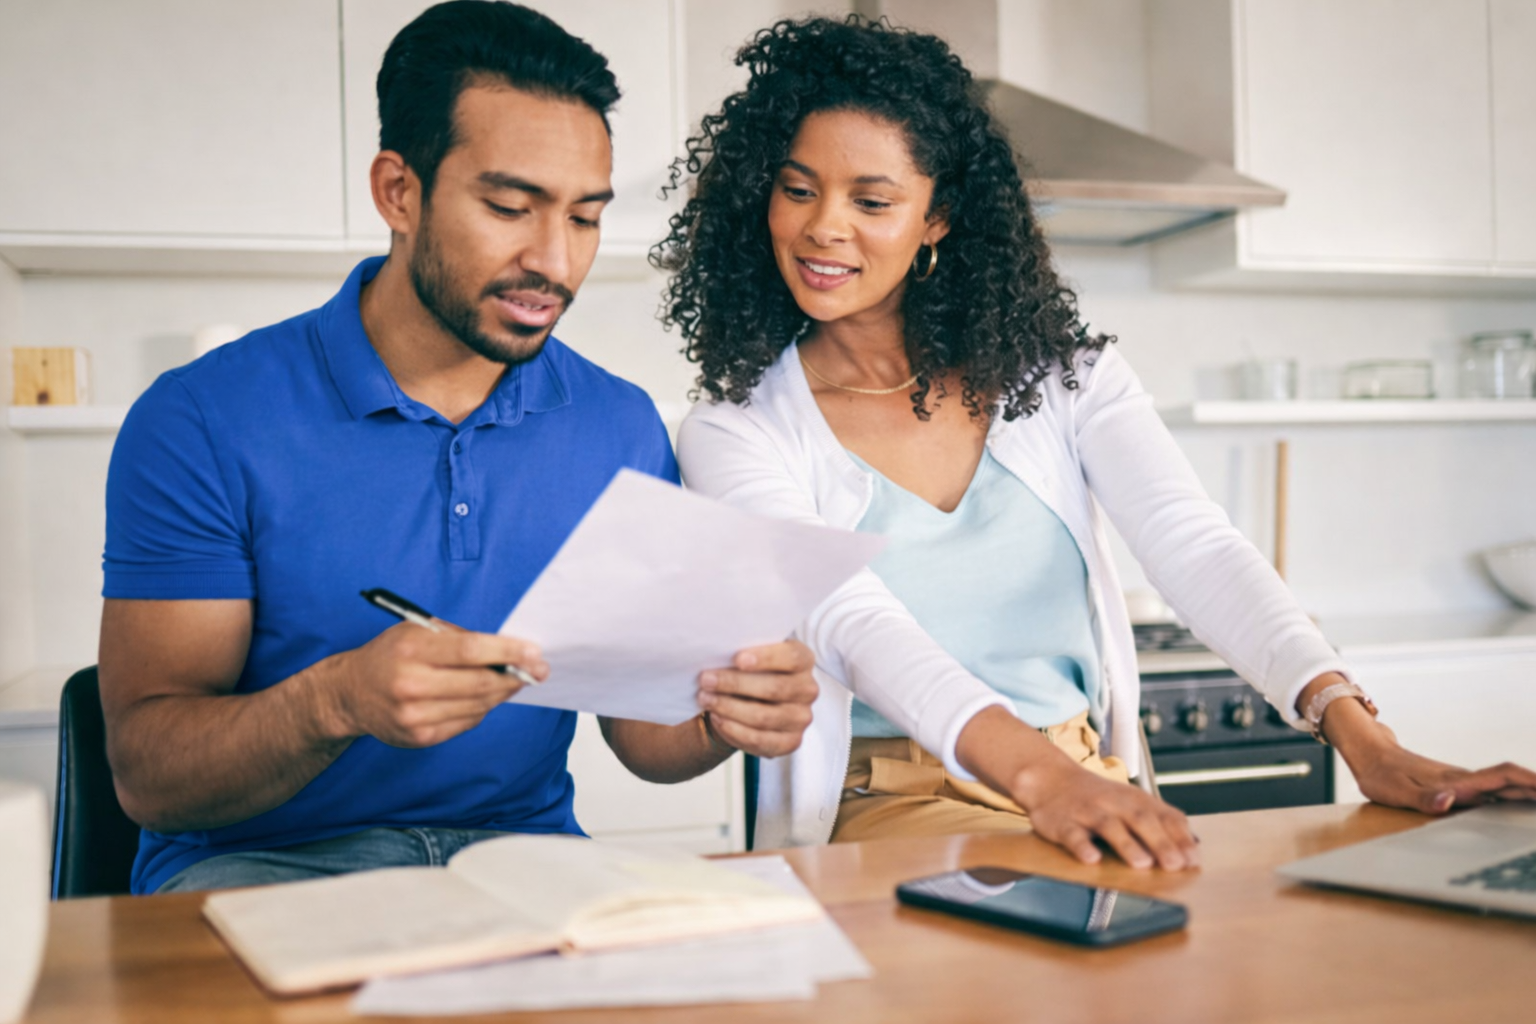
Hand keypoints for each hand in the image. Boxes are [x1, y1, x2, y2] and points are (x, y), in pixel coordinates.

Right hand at [320, 622, 547, 747]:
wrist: (350, 693)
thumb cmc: (390, 655)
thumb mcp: (417, 630)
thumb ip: (458, 637)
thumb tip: (508, 648)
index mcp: (412, 649)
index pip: (470, 650)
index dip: (507, 651)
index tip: (534, 652)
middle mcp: (411, 684)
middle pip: (479, 683)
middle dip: (515, 676)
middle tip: (539, 670)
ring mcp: (414, 716)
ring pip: (477, 706)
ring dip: (502, 693)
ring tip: (516, 680)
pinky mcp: (419, 737)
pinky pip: (466, 723)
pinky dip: (482, 709)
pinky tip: (486, 697)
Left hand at [696, 640, 817, 757]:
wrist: (748, 702)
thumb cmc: (750, 672)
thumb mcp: (751, 655)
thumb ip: (745, 652)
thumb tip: (718, 651)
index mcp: (804, 660)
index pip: (792, 657)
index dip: (767, 658)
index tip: (738, 659)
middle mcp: (808, 689)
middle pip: (774, 688)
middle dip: (736, 684)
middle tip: (706, 679)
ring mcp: (801, 718)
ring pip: (764, 716)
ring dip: (729, 708)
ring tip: (706, 698)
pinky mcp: (791, 742)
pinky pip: (760, 740)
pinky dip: (735, 730)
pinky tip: (718, 718)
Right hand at [1013, 755, 1200, 870]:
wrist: (1049, 778)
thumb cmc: (1097, 797)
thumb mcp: (1131, 802)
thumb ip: (1160, 822)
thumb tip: (1195, 848)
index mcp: (1135, 800)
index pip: (1164, 815)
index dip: (1181, 838)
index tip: (1193, 860)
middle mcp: (1114, 803)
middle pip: (1140, 819)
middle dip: (1160, 842)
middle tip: (1175, 865)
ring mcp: (1088, 812)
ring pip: (1109, 825)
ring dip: (1126, 844)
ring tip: (1142, 863)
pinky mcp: (1062, 823)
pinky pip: (1072, 834)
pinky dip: (1082, 846)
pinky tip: (1091, 859)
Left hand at [1320, 696, 1535, 812]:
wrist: (1370, 755)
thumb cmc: (1381, 775)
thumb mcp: (1396, 791)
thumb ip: (1423, 799)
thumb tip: (1451, 801)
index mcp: (1457, 781)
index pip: (1502, 776)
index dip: (1529, 782)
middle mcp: (1465, 779)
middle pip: (1511, 781)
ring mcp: (1463, 781)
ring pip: (1505, 785)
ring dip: (1529, 793)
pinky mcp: (1458, 786)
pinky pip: (1493, 789)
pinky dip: (1514, 796)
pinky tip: (1520, 807)